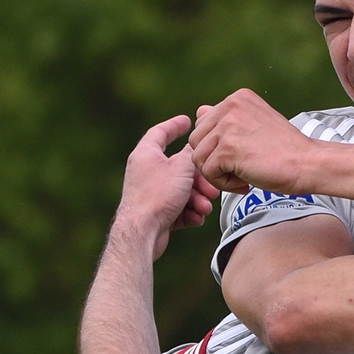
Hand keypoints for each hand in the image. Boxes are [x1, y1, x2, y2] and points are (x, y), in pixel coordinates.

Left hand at [117, 116, 218, 254]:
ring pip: (181, 190)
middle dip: (198, 179)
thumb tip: (195, 148)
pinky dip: (189, 212)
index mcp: (146, 154)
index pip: (160, 133)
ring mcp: (150, 193)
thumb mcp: (181, 168)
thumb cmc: (158, 195)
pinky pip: (178, 207)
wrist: (142, 232)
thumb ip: (191, 154)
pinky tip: (195, 218)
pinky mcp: (155, 213)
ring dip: (197, 199)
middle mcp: (146, 171)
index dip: (175, 125)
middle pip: (178, 168)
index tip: (188, 121)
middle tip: (212, 188)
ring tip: (205, 207)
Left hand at [190, 88, 313, 194]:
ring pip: (199, 157)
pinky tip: (245, 183)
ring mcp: (228, 126)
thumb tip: (199, 113)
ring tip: (242, 177)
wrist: (308, 164)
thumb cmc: (285, 150)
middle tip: (239, 170)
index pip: (204, 123)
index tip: (241, 156)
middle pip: (197, 140)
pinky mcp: (228, 149)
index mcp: (237, 98)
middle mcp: (230, 106)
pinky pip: (208, 172)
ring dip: (217, 174)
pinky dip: (223, 184)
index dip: (218, 146)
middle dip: (213, 160)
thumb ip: (227, 118)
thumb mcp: (255, 123)